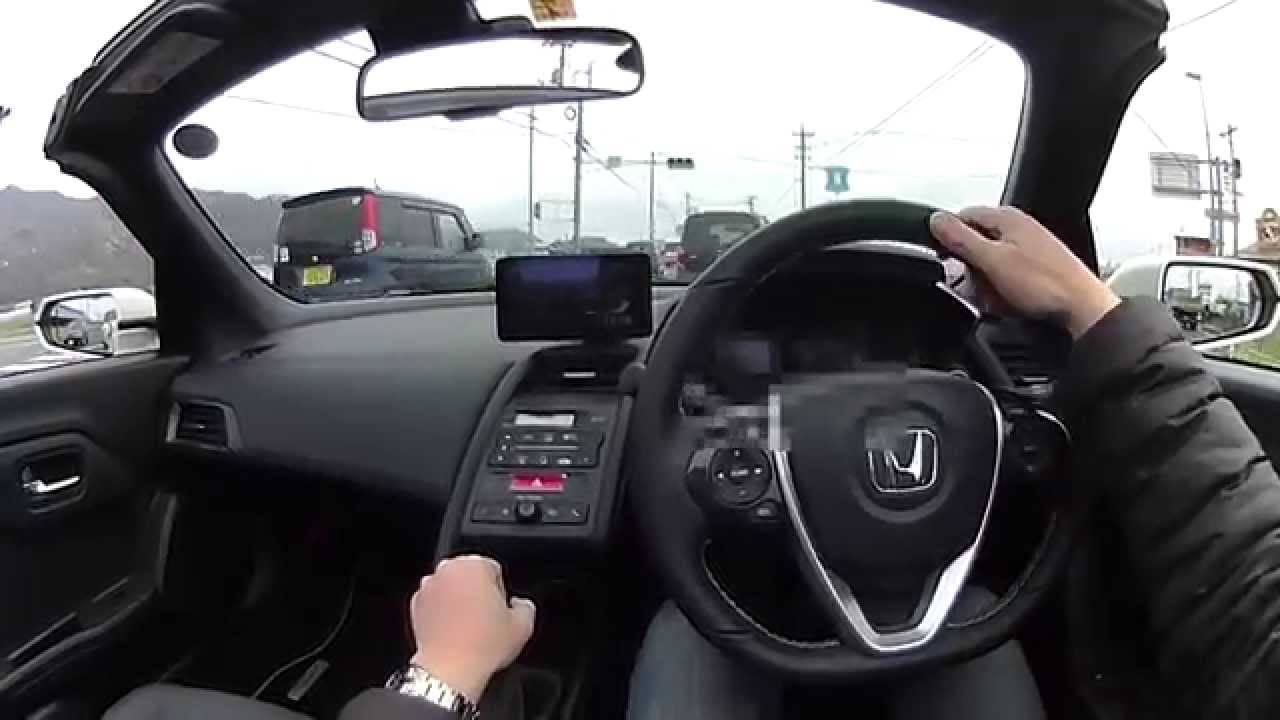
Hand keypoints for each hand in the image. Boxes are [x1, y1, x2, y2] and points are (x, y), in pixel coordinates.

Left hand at [409, 555, 535, 699]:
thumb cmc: (482, 646)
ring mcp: (428, 587)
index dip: (500, 592)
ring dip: (458, 600)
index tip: (499, 610)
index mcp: (475, 565)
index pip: (493, 569)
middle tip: (484, 619)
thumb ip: (526, 606)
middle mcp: (448, 570)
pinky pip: (434, 602)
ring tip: (467, 627)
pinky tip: (452, 631)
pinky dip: (441, 612)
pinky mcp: (415, 605)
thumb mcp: (523, 626)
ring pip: (450, 587)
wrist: (449, 670)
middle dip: (477, 592)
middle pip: (469, 575)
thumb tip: (519, 605)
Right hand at [929, 206, 1118, 338]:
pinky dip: (1003, 291)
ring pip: (989, 264)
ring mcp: (1028, 248)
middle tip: (979, 287)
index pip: (961, 218)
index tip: (947, 261)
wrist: (1081, 308)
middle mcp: (1019, 228)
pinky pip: (1006, 278)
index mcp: (1007, 218)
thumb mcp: (992, 260)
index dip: (949, 240)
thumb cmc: (1044, 283)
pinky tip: (1010, 303)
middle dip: (971, 269)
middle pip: (975, 244)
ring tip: (999, 298)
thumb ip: (961, 238)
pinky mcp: (1035, 268)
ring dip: (987, 284)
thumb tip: (935, 220)